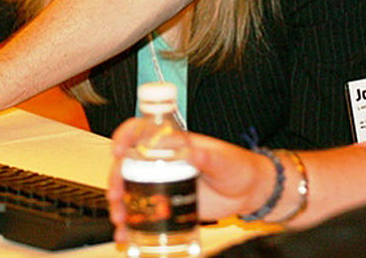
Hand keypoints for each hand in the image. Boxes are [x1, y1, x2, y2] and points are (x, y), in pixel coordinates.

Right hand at [106, 119, 273, 242]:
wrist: (249, 193)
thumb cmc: (237, 167)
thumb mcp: (223, 159)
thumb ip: (207, 156)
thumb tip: (192, 152)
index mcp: (173, 143)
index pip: (141, 131)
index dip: (125, 136)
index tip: (118, 150)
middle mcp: (163, 161)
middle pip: (128, 164)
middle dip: (116, 178)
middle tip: (117, 194)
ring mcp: (163, 183)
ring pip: (131, 190)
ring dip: (120, 203)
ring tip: (121, 218)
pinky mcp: (168, 205)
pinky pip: (144, 212)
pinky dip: (132, 223)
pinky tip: (128, 234)